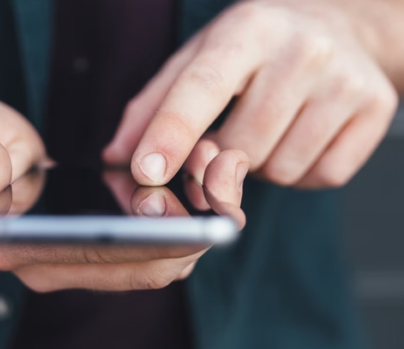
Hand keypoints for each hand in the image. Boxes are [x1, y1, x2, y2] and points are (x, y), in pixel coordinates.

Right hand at [0, 104, 246, 291]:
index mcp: (19, 249)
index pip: (103, 258)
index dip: (159, 239)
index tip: (203, 210)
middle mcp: (54, 267)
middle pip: (147, 269)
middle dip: (194, 229)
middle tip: (215, 171)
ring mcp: (78, 261)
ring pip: (160, 261)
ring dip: (196, 223)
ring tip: (208, 167)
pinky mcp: (96, 247)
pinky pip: (154, 245)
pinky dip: (183, 219)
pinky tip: (190, 178)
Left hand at [103, 0, 397, 187]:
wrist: (338, 27)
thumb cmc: (254, 50)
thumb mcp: (198, 59)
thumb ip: (153, 107)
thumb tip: (116, 158)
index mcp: (247, 29)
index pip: (202, 87)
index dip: (171, 134)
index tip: (145, 174)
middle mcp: (302, 49)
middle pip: (239, 147)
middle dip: (219, 160)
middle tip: (224, 137)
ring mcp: (345, 80)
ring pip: (278, 168)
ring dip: (260, 165)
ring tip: (268, 125)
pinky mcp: (375, 110)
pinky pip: (319, 176)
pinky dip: (299, 170)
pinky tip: (299, 134)